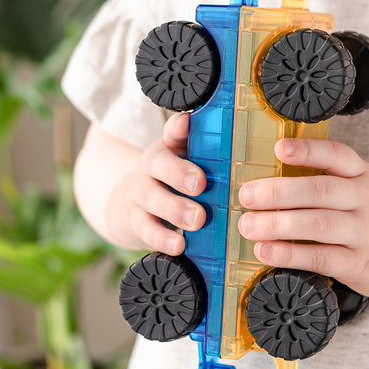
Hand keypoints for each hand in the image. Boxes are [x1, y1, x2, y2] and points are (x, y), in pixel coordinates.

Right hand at [115, 112, 206, 253]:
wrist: (132, 204)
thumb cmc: (174, 180)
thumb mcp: (188, 162)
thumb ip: (209, 153)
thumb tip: (236, 139)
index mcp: (168, 147)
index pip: (172, 132)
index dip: (179, 127)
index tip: (186, 123)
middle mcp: (151, 167)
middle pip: (159, 164)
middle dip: (179, 173)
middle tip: (200, 184)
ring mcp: (141, 194)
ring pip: (152, 198)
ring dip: (174, 208)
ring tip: (196, 220)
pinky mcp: (136, 221)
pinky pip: (146, 229)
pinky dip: (162, 238)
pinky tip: (178, 245)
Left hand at [237, 138, 368, 304]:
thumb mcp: (363, 190)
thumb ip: (326, 182)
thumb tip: (267, 182)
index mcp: (362, 175)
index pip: (337, 155)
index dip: (308, 150)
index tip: (279, 147)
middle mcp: (366, 200)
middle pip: (321, 190)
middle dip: (279, 192)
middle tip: (246, 195)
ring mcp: (365, 233)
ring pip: (318, 224)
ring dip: (278, 224)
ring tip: (248, 225)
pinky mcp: (360, 264)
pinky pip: (322, 257)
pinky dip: (291, 255)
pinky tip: (267, 251)